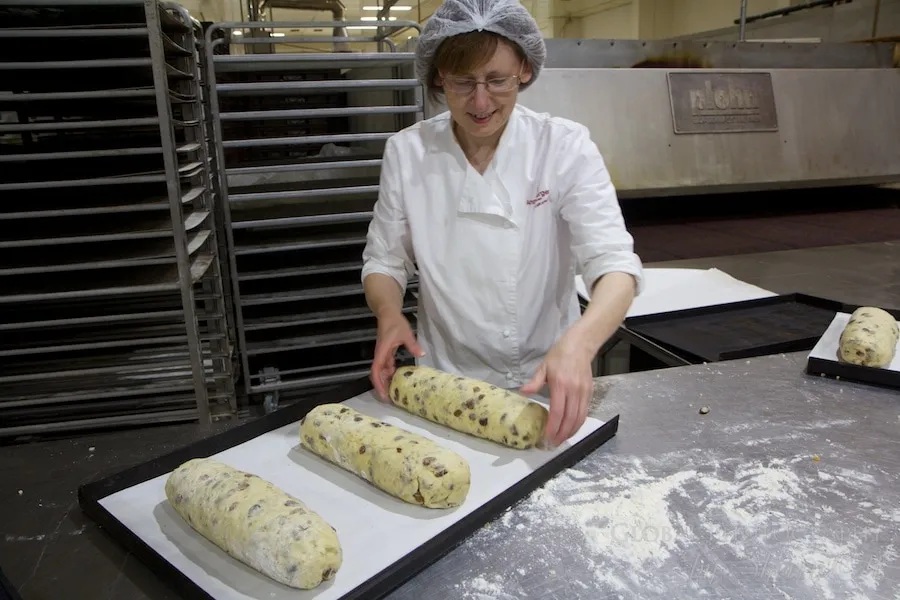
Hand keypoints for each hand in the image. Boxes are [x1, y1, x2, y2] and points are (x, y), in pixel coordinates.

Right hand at [371, 312, 423, 401]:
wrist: (388, 313)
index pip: (377, 370)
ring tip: (394, 392)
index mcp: (382, 351)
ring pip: (382, 371)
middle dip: (381, 386)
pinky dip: (390, 373)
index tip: (383, 393)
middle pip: (377, 374)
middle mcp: (380, 355)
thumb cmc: (395, 323)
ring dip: (386, 381)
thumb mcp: (405, 333)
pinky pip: (386, 366)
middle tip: (389, 399)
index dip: (379, 383)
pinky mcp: (386, 353)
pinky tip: (397, 379)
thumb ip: (412, 344)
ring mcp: (383, 354)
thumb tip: (421, 354)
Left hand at [519, 332, 593, 446]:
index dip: (553, 427)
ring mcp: (584, 393)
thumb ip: (534, 382)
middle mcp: (574, 391)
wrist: (580, 346)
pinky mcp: (590, 393)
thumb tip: (522, 392)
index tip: (547, 437)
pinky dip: (578, 424)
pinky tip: (571, 429)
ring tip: (562, 440)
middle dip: (562, 434)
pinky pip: (585, 413)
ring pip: (579, 418)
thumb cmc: (559, 356)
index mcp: (560, 385)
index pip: (557, 411)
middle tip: (553, 443)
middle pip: (570, 418)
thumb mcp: (543, 367)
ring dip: (571, 432)